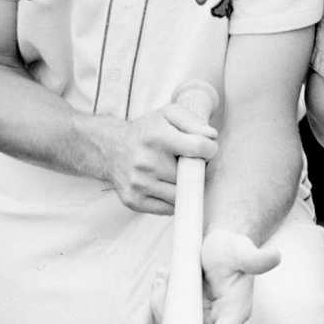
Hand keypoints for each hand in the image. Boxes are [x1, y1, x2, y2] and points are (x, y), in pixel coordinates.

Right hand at [93, 102, 218, 214]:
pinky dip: (172, 199)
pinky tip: (165, 185)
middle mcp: (145, 162)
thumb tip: (211, 137)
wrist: (111, 148)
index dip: (209, 149)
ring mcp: (138, 184)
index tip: (205, 149)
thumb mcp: (169, 115)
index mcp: (156, 137)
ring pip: (182, 195)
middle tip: (189, 163)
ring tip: (175, 173)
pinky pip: (168, 209)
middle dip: (197, 170)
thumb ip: (193, 121)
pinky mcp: (134, 201)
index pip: (200, 149)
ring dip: (185, 187)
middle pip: (192, 176)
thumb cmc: (146, 131)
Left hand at [143, 228, 282, 323]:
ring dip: (161, 306)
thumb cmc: (234, 247)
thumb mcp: (243, 251)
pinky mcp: (188, 312)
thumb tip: (275, 256)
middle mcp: (218, 321)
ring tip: (162, 278)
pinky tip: (161, 278)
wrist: (221, 241)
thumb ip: (257, 259)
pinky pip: (168, 314)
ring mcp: (201, 318)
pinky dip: (160, 300)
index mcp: (235, 313)